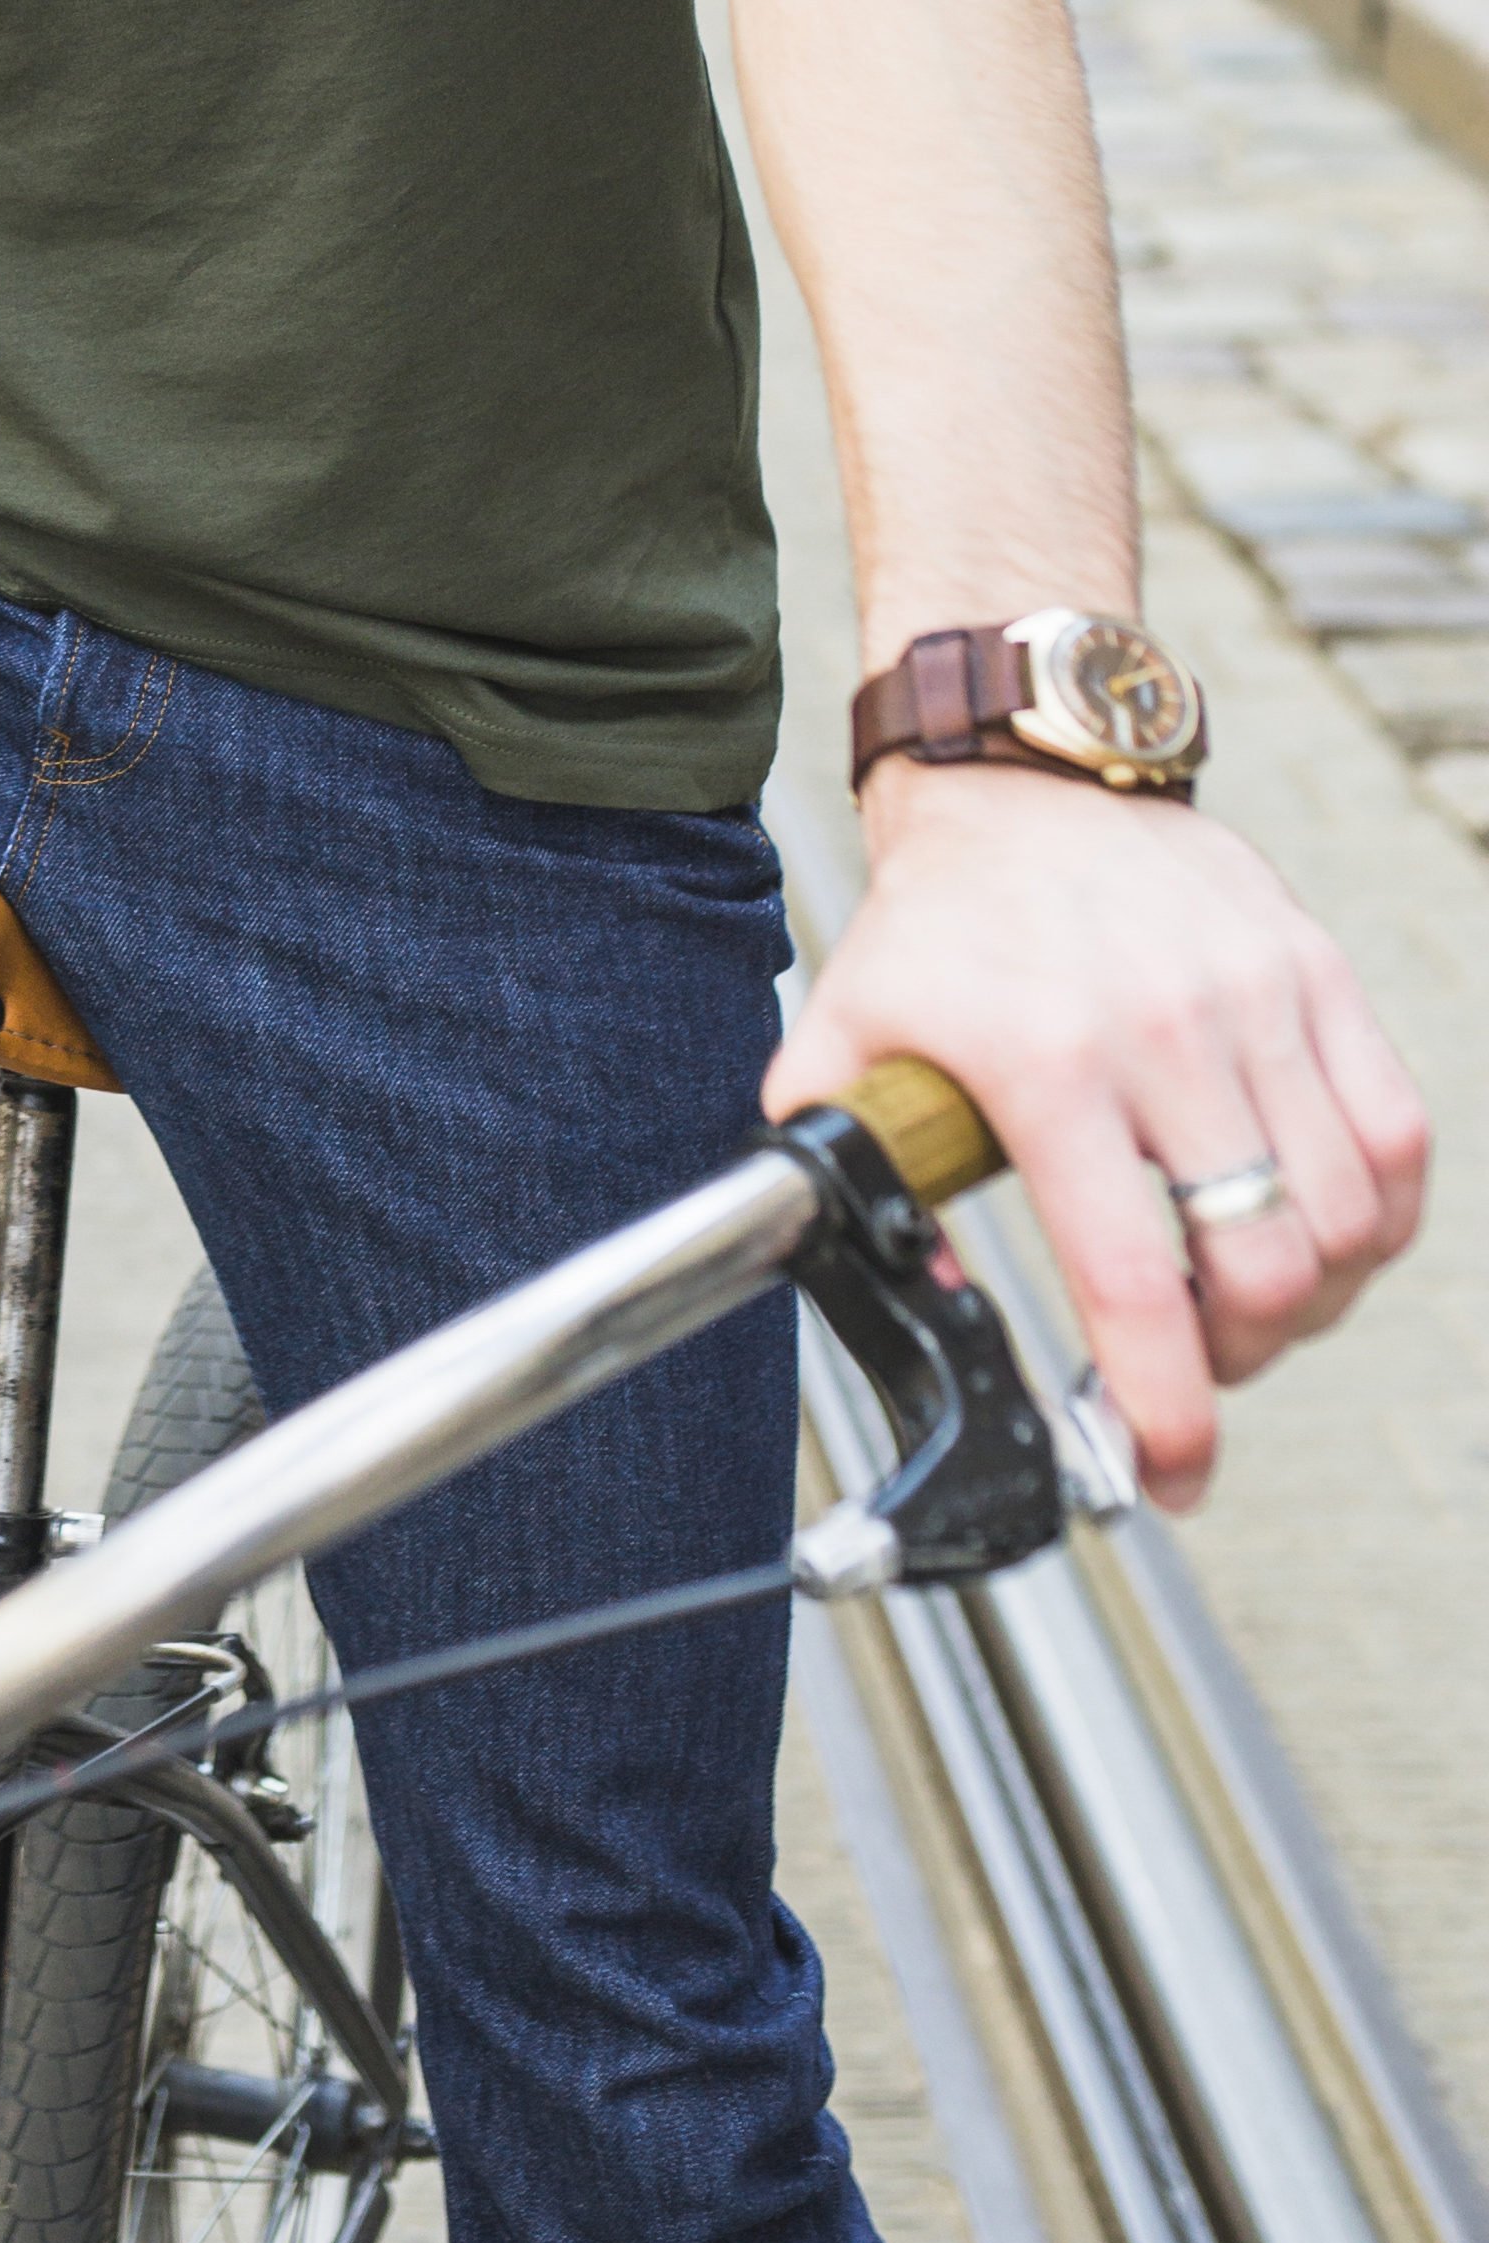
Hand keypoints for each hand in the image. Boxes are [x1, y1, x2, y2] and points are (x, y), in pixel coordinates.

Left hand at [769, 766, 1427, 1505]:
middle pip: (1265, 1265)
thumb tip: (912, 1301)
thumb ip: (846, 1172)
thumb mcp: (845, 1041)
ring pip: (1347, 1216)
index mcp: (1045, 1064)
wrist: (1018, 772)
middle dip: (1237, 1360)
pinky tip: (1319, 1231)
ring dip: (1309, 1300)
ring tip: (1246, 1304)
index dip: (1164, 1407)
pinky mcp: (1316, 972)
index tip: (1165, 1471)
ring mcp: (1258, 997)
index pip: (1136, 1279)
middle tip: (1194, 1368)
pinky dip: (1377, 1216)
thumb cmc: (935, 923)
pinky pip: (1398, 1134)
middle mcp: (1165, 1032)